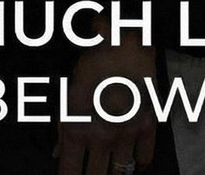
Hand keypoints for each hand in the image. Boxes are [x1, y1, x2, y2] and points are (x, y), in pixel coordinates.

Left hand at [56, 37, 156, 174]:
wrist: (124, 43)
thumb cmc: (90, 63)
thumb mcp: (68, 91)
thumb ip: (62, 125)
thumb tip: (56, 152)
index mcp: (78, 126)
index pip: (70, 170)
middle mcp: (102, 136)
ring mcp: (127, 134)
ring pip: (120, 171)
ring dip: (113, 174)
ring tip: (109, 173)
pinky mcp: (148, 126)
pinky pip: (145, 158)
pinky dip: (139, 163)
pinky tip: (134, 162)